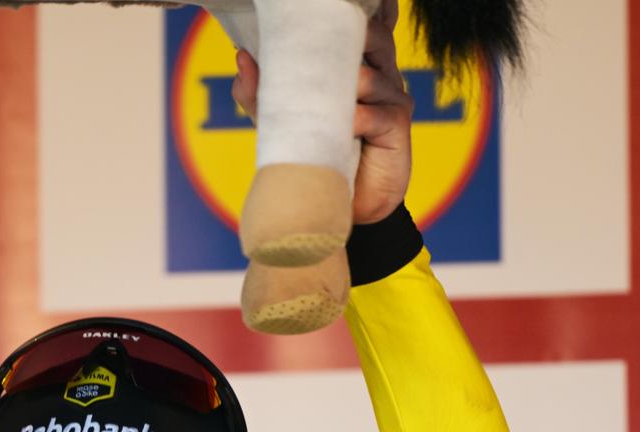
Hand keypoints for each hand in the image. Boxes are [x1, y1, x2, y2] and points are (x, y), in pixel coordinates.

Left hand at [231, 0, 414, 225]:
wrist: (340, 205)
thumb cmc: (317, 155)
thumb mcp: (283, 122)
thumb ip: (262, 92)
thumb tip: (241, 57)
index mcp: (356, 63)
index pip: (356, 28)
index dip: (343, 19)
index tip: (313, 17)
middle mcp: (379, 73)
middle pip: (374, 36)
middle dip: (345, 40)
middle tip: (315, 54)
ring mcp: (392, 97)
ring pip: (369, 74)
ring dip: (342, 87)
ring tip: (322, 104)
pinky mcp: (397, 125)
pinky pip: (374, 111)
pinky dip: (354, 119)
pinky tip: (343, 129)